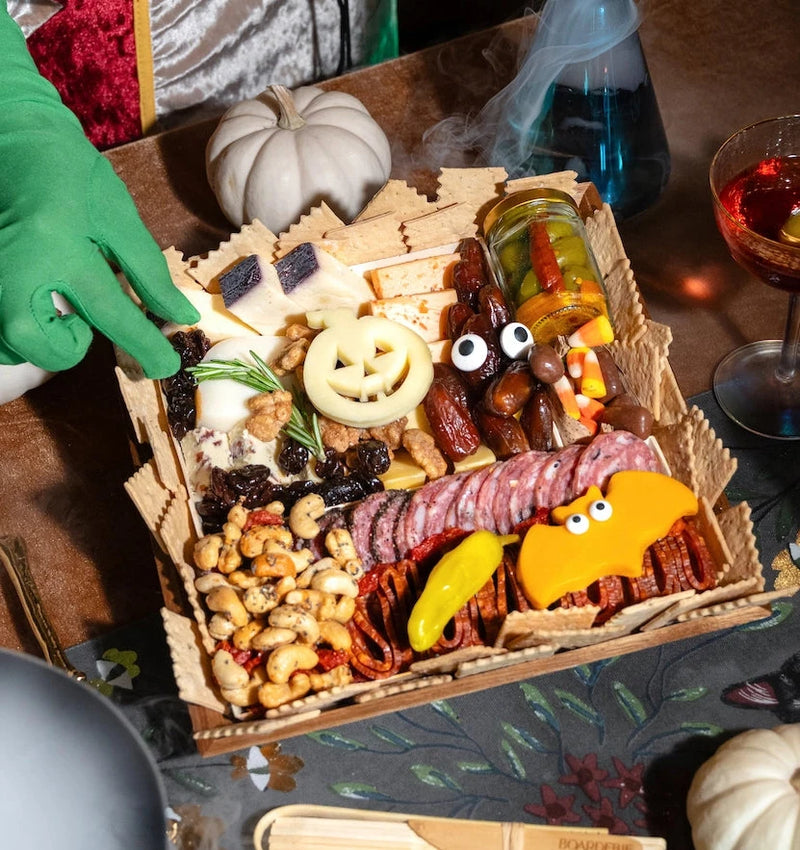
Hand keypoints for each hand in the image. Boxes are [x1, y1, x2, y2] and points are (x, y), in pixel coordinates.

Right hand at [0, 9, 198, 381]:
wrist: (12, 134)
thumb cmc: (70, 173)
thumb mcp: (117, 216)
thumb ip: (148, 272)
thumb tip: (180, 316)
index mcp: (58, 243)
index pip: (109, 311)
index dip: (144, 345)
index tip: (165, 367)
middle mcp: (13, 263)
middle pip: (34, 341)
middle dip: (65, 349)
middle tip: (80, 324)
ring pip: (6, 340)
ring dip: (38, 341)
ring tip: (56, 310)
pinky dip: (15, 331)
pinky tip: (34, 305)